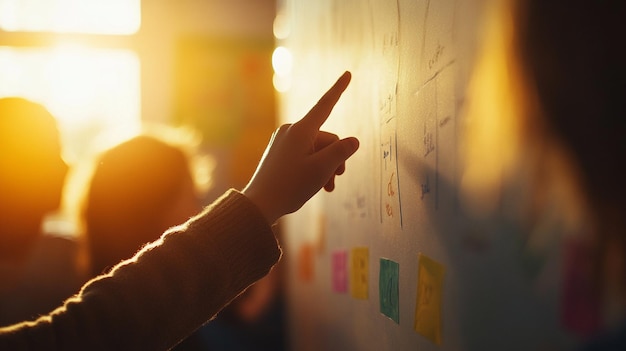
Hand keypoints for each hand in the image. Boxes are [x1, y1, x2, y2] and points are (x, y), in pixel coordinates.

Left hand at [242, 71, 358, 223]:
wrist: (259, 204)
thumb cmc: (290, 186)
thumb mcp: (322, 170)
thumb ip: (341, 152)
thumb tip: (353, 141)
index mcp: (301, 130)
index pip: (325, 105)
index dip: (338, 90)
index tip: (347, 73)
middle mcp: (290, 131)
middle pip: (325, 138)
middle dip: (335, 158)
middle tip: (335, 180)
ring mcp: (283, 142)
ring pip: (316, 149)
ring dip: (326, 167)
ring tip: (327, 187)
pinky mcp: (279, 153)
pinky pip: (304, 155)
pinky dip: (314, 168)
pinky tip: (317, 186)